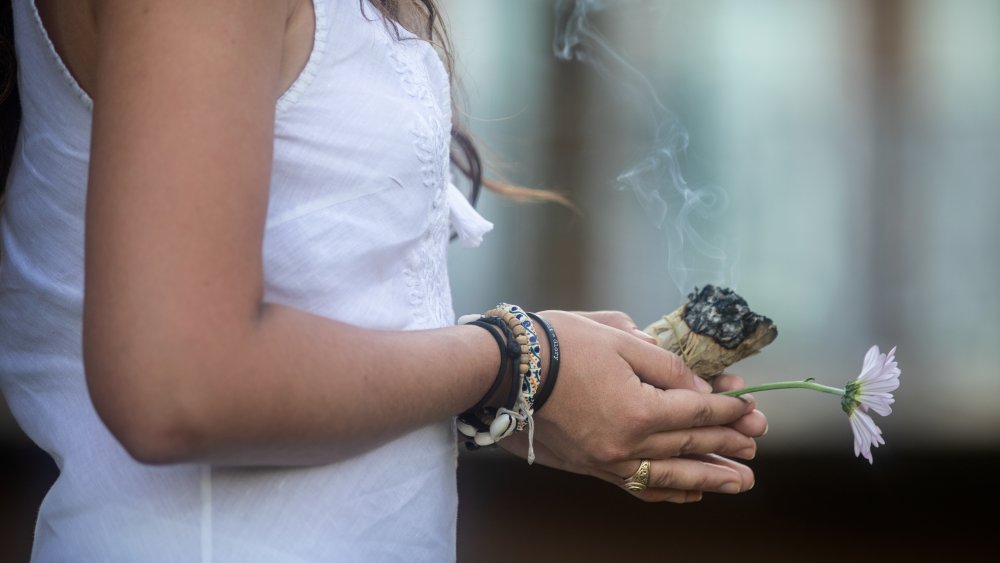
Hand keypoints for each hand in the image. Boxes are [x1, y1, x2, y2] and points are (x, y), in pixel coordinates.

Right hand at [501, 310, 766, 502]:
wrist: (506, 368)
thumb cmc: (560, 344)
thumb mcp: (620, 338)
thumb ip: (665, 366)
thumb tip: (696, 388)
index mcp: (638, 408)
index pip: (697, 410)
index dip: (728, 409)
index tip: (750, 408)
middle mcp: (626, 443)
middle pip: (689, 444)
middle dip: (727, 444)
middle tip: (755, 445)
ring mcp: (607, 460)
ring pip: (669, 476)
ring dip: (708, 478)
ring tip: (740, 483)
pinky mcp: (590, 466)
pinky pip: (636, 486)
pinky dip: (666, 492)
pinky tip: (688, 494)